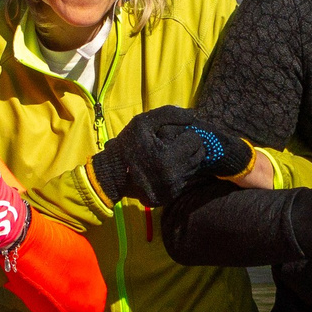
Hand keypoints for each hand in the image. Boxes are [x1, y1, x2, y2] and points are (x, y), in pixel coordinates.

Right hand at [91, 106, 252, 207]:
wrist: (112, 175)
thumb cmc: (127, 146)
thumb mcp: (143, 122)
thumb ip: (169, 114)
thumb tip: (193, 115)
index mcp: (168, 157)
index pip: (195, 140)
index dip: (186, 135)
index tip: (175, 136)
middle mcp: (174, 176)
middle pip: (199, 156)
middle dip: (189, 147)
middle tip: (175, 145)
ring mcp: (173, 189)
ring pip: (194, 169)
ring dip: (186, 160)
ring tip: (169, 156)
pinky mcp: (170, 197)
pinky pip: (185, 181)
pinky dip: (179, 173)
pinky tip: (165, 168)